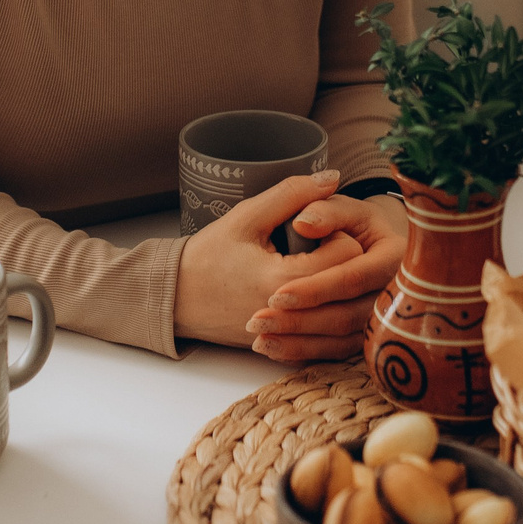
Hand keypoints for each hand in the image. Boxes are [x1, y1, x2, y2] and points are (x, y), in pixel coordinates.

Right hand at [172, 174, 405, 362]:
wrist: (174, 298)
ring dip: (336, 287)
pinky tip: (309, 293)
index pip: (347, 255)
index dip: (339, 233)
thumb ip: (292, 194)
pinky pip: (325, 332)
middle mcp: (291, 315)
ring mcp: (289, 336)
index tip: (317, 228)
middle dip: (341, 259)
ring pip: (342, 312)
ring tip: (312, 268)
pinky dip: (324, 311)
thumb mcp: (247, 217)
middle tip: (317, 246)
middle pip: (349, 285)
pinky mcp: (285, 346)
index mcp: (283, 281)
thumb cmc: (206, 257)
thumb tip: (333, 177)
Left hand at [247, 189, 407, 360]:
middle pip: (349, 315)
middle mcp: (395, 292)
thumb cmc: (344, 221)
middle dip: (301, 321)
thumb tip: (303, 223)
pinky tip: (272, 348)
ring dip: (298, 342)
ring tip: (259, 338)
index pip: (354, 277)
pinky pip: (336, 351)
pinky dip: (303, 352)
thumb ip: (324, 210)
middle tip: (259, 321)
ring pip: (342, 339)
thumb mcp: (339, 207)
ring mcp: (381, 317)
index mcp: (394, 255)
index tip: (277, 295)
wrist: (354, 243)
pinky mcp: (365, 335)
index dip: (316, 288)